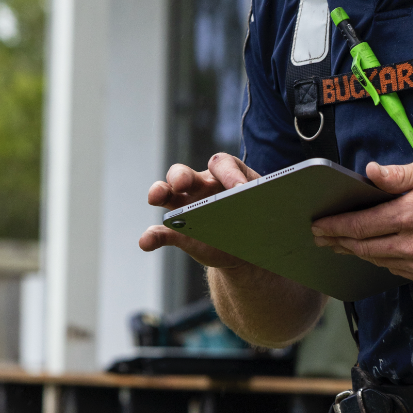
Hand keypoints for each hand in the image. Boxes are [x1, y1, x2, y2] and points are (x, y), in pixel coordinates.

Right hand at [139, 152, 260, 269]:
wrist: (249, 249)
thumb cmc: (257, 218)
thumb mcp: (265, 208)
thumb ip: (262, 204)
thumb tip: (258, 206)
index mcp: (225, 175)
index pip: (221, 164)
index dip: (229, 174)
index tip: (239, 191)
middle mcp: (200, 186)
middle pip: (184, 173)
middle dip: (181, 176)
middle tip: (182, 183)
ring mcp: (186, 208)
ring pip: (167, 194)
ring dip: (159, 192)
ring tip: (155, 198)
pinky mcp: (178, 232)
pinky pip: (161, 233)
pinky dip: (152, 237)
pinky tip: (146, 243)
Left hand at [311, 157, 412, 286]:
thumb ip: (397, 175)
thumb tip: (368, 173)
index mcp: (410, 215)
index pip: (360, 225)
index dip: (335, 226)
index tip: (318, 225)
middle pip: (364, 247)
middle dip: (339, 242)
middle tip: (321, 238)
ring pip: (379, 261)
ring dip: (359, 253)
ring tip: (342, 244)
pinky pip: (397, 270)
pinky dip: (383, 260)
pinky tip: (375, 251)